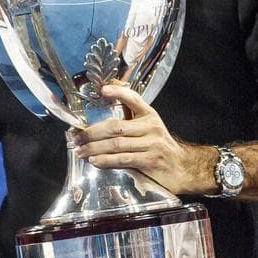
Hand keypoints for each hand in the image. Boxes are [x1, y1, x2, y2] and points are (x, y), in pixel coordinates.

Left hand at [73, 84, 212, 194]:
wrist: (181, 168)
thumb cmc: (158, 148)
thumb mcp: (147, 129)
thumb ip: (128, 122)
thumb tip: (99, 120)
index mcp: (149, 115)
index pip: (133, 98)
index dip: (118, 92)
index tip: (102, 90)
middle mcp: (151, 127)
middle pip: (116, 127)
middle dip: (92, 133)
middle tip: (77, 138)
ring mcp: (152, 144)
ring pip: (116, 144)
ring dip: (94, 148)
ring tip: (80, 151)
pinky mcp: (150, 161)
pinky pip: (123, 159)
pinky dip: (106, 161)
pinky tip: (95, 161)